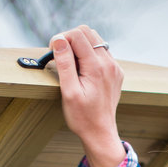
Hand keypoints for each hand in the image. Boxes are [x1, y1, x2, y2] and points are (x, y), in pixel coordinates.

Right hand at [50, 24, 124, 166]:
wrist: (100, 133)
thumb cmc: (82, 117)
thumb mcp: (68, 92)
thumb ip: (64, 64)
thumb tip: (58, 40)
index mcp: (97, 67)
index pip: (78, 35)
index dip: (61, 39)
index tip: (52, 52)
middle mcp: (109, 63)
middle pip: (88, 32)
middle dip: (70, 39)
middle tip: (60, 56)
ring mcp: (114, 67)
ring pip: (95, 40)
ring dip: (79, 45)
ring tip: (70, 63)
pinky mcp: (115, 72)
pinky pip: (101, 52)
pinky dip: (89, 54)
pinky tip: (82, 70)